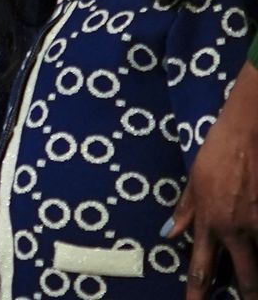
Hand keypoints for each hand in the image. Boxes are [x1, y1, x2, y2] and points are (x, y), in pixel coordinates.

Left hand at [172, 61, 257, 298]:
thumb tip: (168, 233)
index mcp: (209, 222)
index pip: (201, 265)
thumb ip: (185, 210)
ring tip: (257, 287)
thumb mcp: (194, 181)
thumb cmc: (217, 153)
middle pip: (245, 275)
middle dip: (248, 295)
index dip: (197, 291)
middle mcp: (235, 229)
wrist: (248, 132)